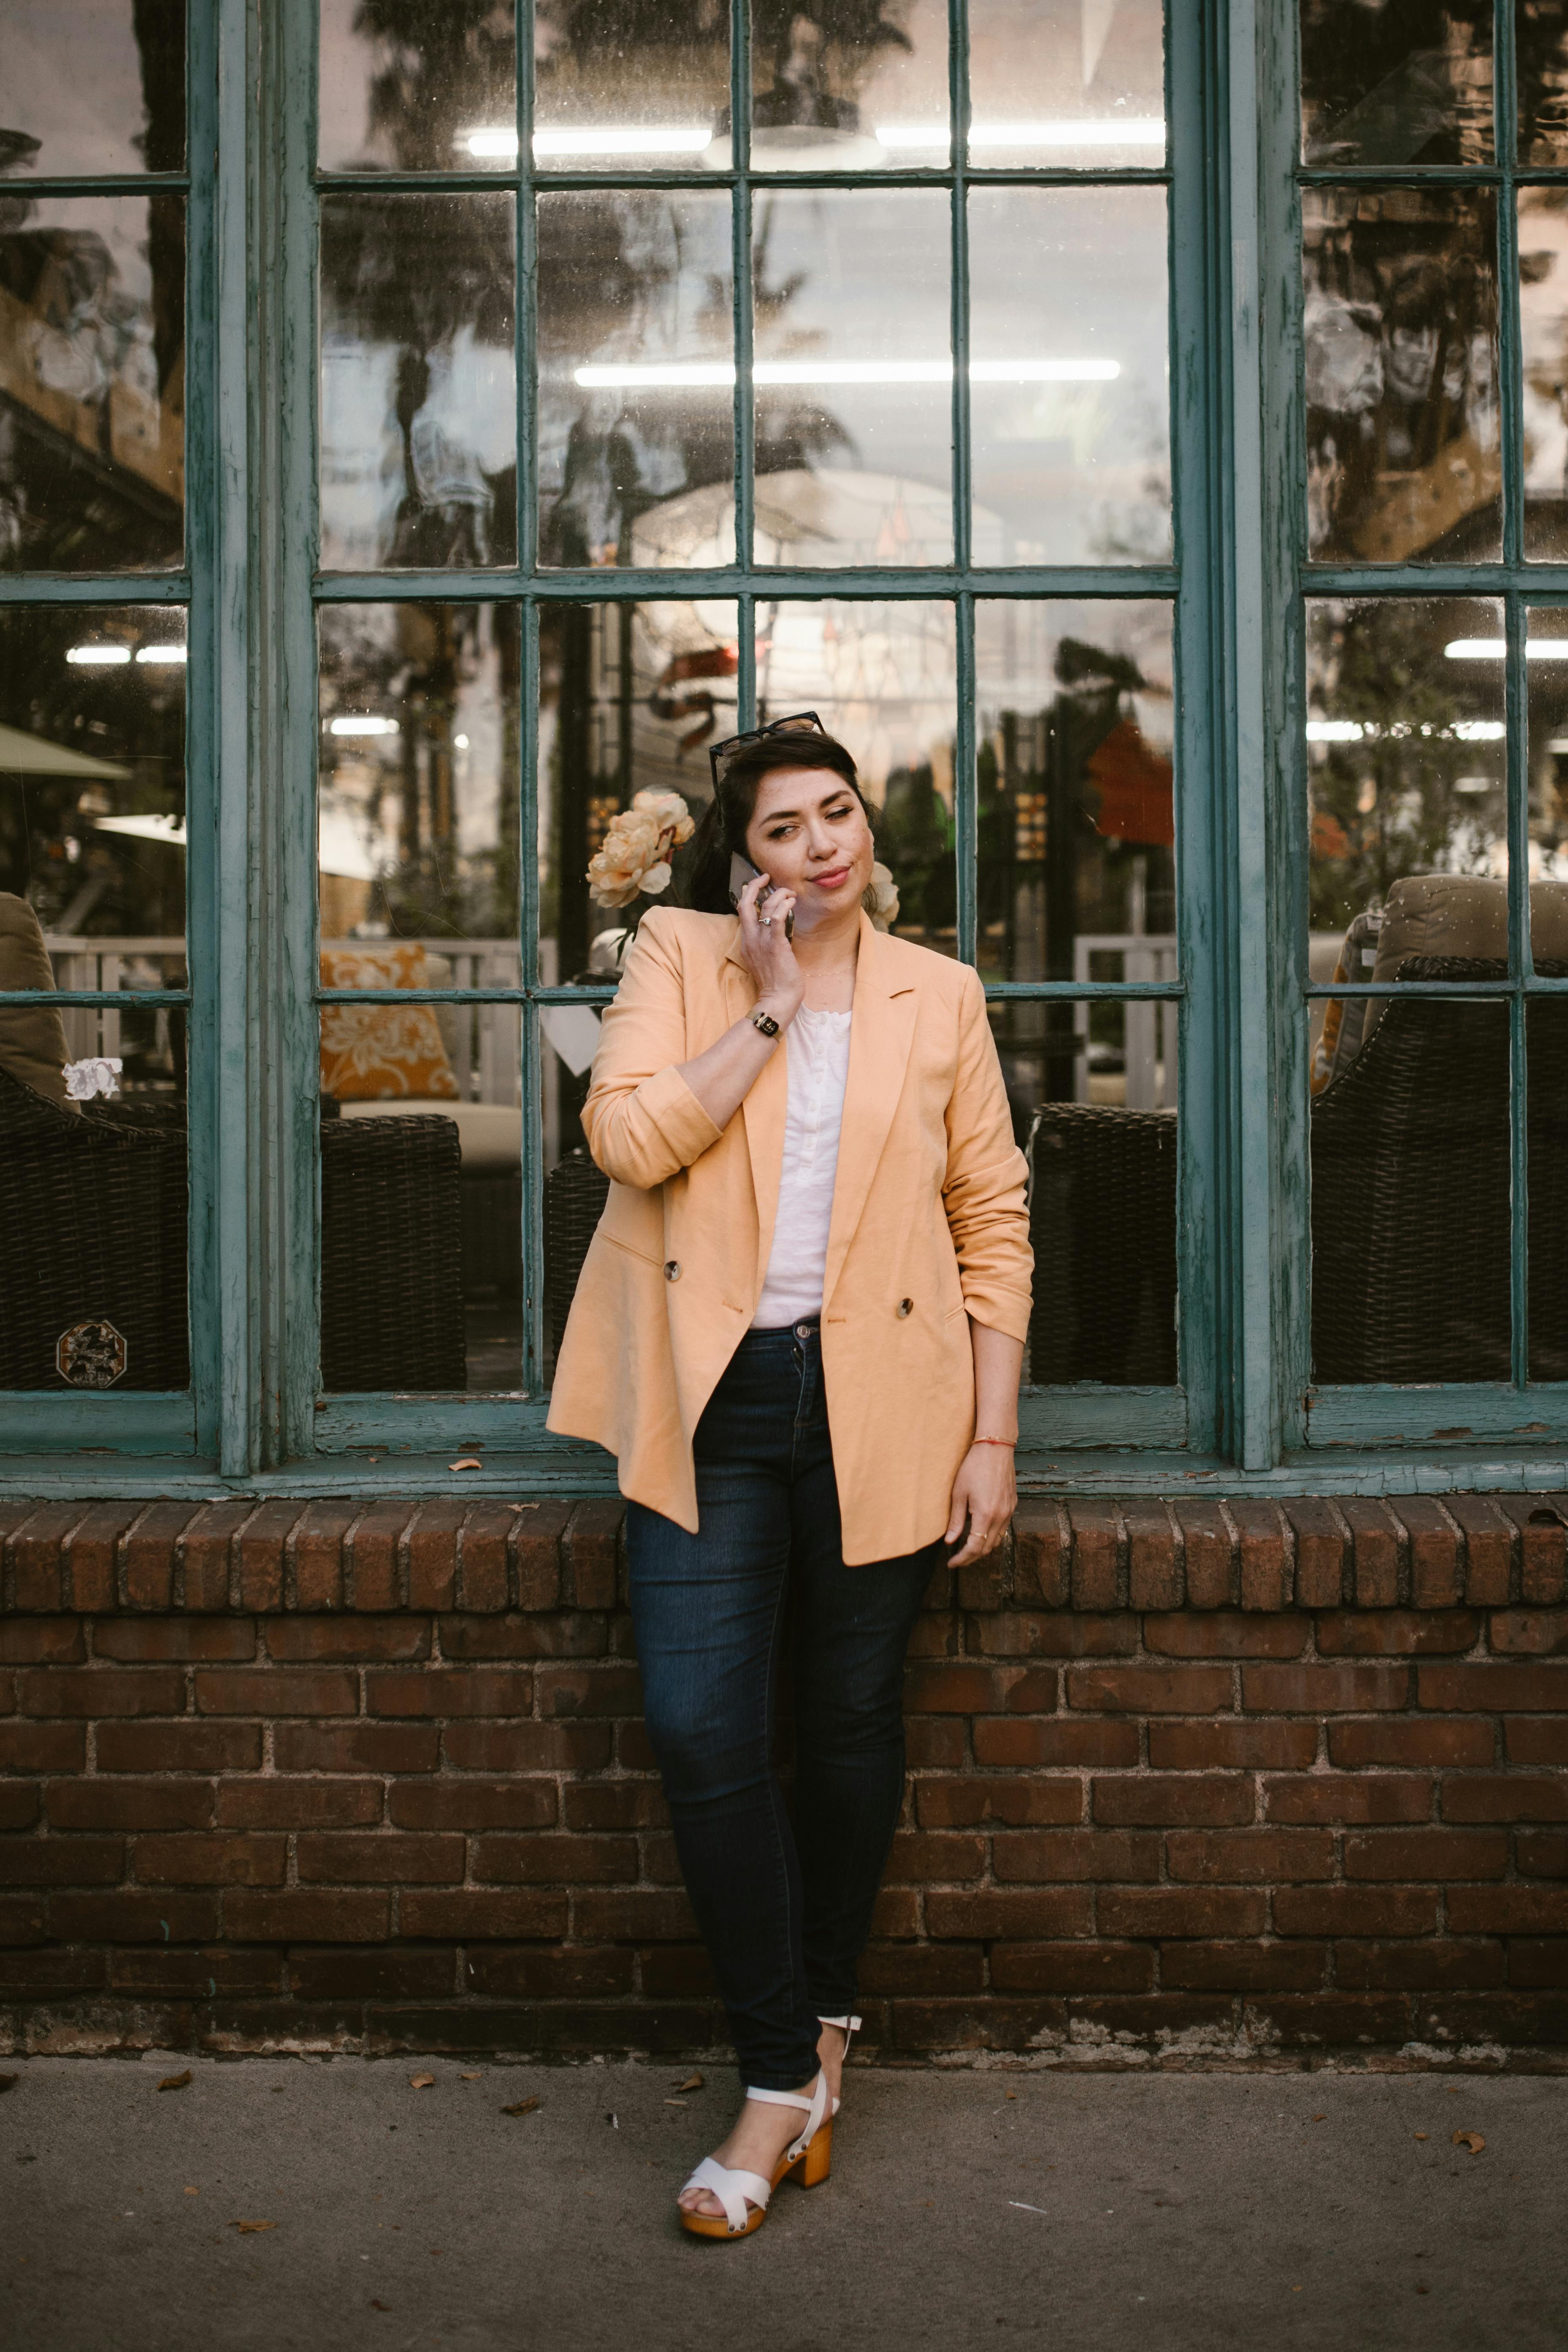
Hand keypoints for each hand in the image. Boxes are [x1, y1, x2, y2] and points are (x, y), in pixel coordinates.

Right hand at [735, 868, 802, 1022]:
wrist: (778, 1000)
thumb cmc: (776, 983)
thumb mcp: (764, 959)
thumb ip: (765, 943)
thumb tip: (775, 928)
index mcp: (746, 942)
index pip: (743, 911)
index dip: (750, 894)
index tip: (760, 885)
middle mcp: (750, 939)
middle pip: (745, 904)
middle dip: (754, 885)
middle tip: (766, 877)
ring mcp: (761, 942)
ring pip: (764, 907)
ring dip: (779, 895)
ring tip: (791, 894)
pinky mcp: (775, 945)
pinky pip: (776, 918)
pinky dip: (784, 905)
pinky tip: (792, 902)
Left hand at [944, 1442, 1015, 1565]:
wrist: (995, 1448)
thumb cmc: (973, 1467)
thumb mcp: (959, 1493)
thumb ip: (955, 1520)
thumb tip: (950, 1541)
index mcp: (985, 1515)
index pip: (975, 1547)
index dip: (962, 1559)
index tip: (951, 1563)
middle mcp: (1001, 1516)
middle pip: (987, 1548)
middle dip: (971, 1557)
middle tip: (957, 1560)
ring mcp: (1009, 1511)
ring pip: (997, 1540)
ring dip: (982, 1548)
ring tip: (967, 1549)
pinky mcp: (1012, 1505)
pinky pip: (1003, 1529)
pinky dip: (991, 1536)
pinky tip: (980, 1533)